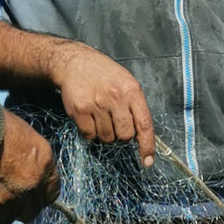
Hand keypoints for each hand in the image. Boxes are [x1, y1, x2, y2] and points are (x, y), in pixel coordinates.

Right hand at [0, 108, 59, 223]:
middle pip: (31, 211)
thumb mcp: (19, 132)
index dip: (37, 195)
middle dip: (19, 208)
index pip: (51, 192)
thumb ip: (25, 155)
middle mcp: (33, 183)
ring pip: (9, 219)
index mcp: (44, 160)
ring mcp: (12, 198)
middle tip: (4, 198)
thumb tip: (18, 166)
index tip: (28, 194)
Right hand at [51, 44, 155, 164]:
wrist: (75, 63)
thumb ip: (135, 106)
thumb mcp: (127, 82)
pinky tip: (89, 119)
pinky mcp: (80, 110)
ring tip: (100, 117)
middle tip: (115, 124)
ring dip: (104, 134)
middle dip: (121, 136)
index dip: (147, 146)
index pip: (145, 124)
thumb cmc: (104, 74)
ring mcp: (97, 104)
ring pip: (107, 138)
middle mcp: (116, 98)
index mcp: (132, 91)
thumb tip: (141, 135)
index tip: (147, 161)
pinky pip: (89, 135)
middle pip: (125, 136)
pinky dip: (90, 132)